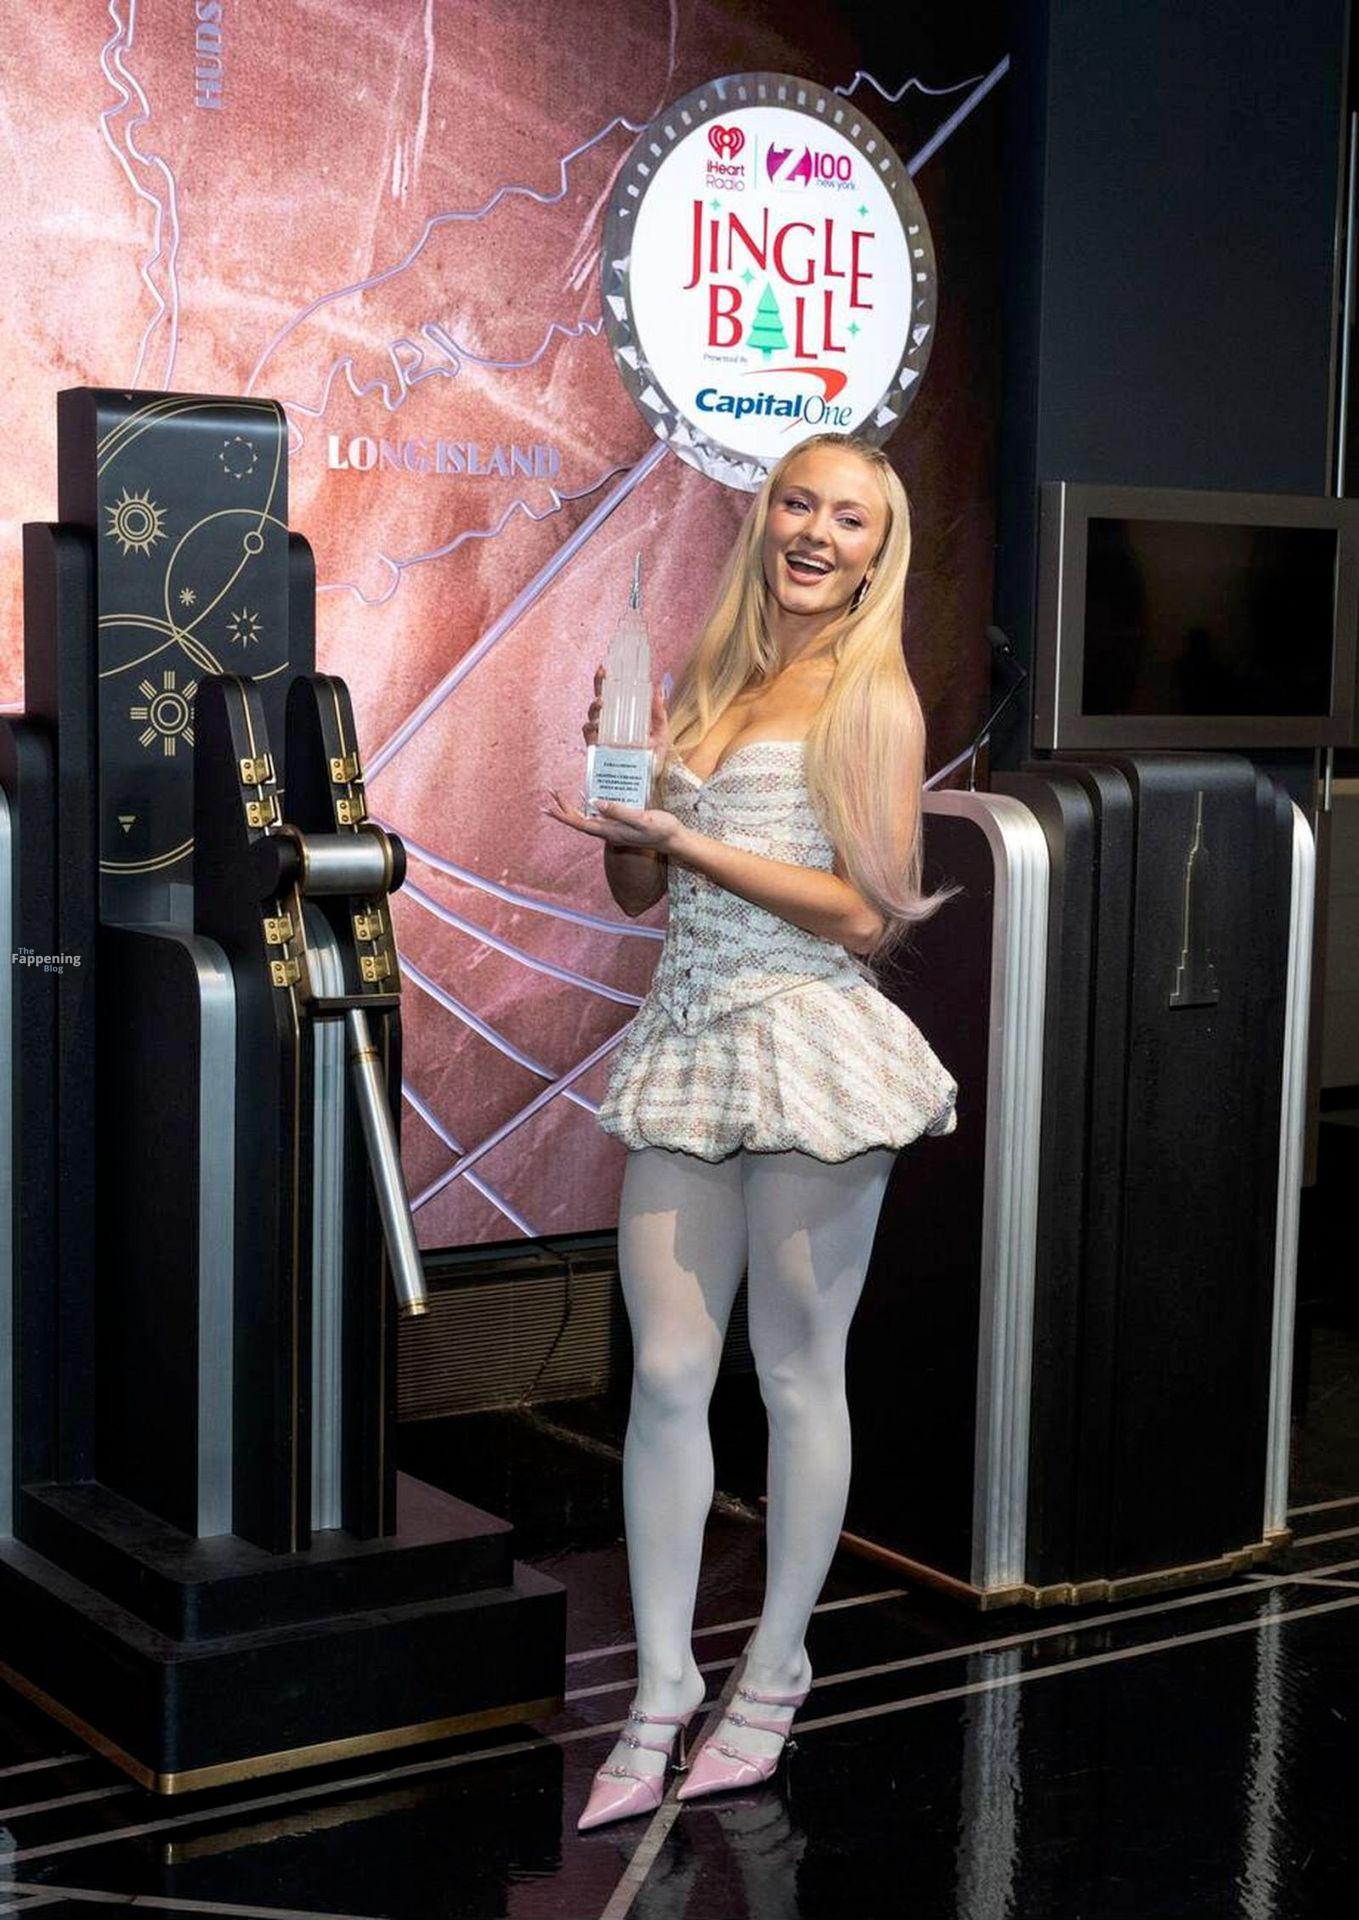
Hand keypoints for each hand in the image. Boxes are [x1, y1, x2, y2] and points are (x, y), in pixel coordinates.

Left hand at [542, 786, 685, 853]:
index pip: (579, 823)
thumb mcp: (640, 818)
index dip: (562, 815)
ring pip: (586, 818)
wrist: (673, 840)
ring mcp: (613, 830)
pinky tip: (586, 798)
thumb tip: (593, 802)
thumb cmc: (660, 828)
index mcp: (610, 831)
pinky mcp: (619, 825)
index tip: (548, 807)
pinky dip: (587, 807)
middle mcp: (608, 832)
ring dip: (572, 808)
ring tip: (560, 796)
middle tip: (550, 793)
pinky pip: (597, 817)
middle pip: (579, 820)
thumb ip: (618, 810)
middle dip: (563, 808)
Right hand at [583, 664, 673, 758]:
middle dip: (598, 685)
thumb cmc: (655, 758)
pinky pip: (588, 734)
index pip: (614, 694)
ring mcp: (603, 736)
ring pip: (592, 715)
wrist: (650, 782)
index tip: (606, 666)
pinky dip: (591, 727)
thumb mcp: (661, 733)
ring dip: (595, 706)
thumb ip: (659, 712)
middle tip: (603, 673)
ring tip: (602, 703)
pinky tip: (597, 725)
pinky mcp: (596, 749)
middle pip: (600, 699)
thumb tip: (659, 688)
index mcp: (624, 717)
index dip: (607, 680)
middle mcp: (611, 724)